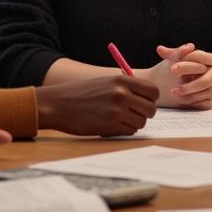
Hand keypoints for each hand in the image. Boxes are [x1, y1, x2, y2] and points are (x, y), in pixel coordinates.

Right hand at [36, 75, 158, 135]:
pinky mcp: (111, 125)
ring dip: (133, 123)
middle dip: (144, 114)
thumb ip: (126, 88)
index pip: (153, 91)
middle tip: (133, 114)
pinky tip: (112, 125)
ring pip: (141, 122)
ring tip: (119, 119)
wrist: (59, 104)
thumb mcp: (106, 82)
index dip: (151, 99)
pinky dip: (124, 130)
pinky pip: (130, 131)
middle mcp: (122, 94)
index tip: (144, 102)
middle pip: (151, 109)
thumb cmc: (82, 93)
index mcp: (122, 80)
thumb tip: (147, 99)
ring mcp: (117, 110)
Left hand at [140, 43, 211, 108]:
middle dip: (190, 79)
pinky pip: (207, 104)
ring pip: (208, 91)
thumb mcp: (175, 59)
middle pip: (207, 77)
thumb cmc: (179, 67)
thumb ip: (170, 54)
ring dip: (190, 92)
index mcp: (207, 60)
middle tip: (172, 73)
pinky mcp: (209, 101)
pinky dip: (194, 102)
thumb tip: (160, 49)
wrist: (178, 82)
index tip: (173, 66)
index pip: (206, 58)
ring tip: (174, 92)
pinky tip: (181, 100)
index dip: (192, 60)